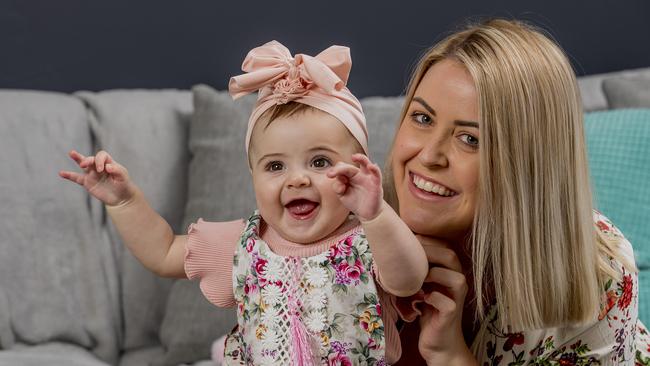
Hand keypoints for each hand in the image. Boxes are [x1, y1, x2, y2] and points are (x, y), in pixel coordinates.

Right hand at [59, 150, 135, 206]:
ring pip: (83, 165)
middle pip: (91, 159)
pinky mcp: (87, 182)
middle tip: (85, 164)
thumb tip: (107, 167)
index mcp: (108, 162)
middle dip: (88, 160)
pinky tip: (61, 173)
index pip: (101, 155)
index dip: (100, 160)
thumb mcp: (123, 177)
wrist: (121, 197)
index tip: (104, 169)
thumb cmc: (123, 184)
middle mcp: (98, 166)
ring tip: (71, 153)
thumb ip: (117, 170)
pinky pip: (76, 178)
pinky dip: (69, 176)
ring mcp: (92, 174)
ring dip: (77, 159)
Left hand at [326, 153, 382, 220]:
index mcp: (349, 176)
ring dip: (361, 158)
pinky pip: (377, 174)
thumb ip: (338, 187)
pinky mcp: (376, 184)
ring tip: (354, 157)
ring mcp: (368, 178)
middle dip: (340, 169)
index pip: (342, 168)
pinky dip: (375, 169)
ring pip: (366, 163)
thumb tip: (339, 180)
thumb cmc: (355, 202)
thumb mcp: (342, 195)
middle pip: (349, 167)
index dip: (335, 170)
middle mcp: (359, 174)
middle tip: (331, 174)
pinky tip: (371, 166)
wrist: (366, 213)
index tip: (329, 175)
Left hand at [416, 235, 476, 365]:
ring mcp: (457, 298)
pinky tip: (422, 298)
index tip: (406, 239)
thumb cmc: (426, 309)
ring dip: (434, 274)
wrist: (437, 342)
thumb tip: (394, 245)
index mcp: (450, 270)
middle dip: (428, 251)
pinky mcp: (452, 314)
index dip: (427, 240)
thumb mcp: (420, 284)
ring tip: (418, 279)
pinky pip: (447, 303)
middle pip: (451, 256)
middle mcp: (457, 281)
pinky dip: (434, 298)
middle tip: (408, 255)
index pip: (444, 245)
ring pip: (457, 279)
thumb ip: (415, 267)